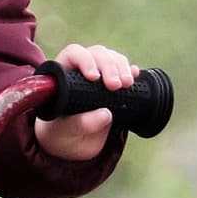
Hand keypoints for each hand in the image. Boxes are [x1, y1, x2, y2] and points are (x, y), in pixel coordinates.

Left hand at [36, 42, 134, 159]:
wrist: (73, 143)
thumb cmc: (61, 134)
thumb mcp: (65, 132)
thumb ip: (80, 124)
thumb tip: (105, 114)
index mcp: (62, 76)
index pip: (74, 54)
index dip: (85, 60)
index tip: (94, 77)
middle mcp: (80, 69)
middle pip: (97, 54)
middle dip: (109, 66)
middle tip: (115, 86)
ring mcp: (99, 74)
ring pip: (113, 58)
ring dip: (122, 68)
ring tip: (127, 84)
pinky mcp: (114, 84)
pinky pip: (124, 69)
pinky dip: (131, 71)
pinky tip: (135, 77)